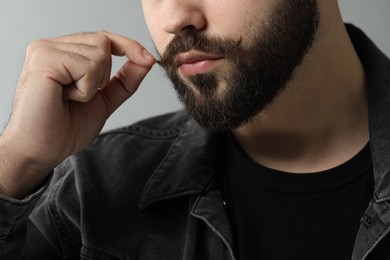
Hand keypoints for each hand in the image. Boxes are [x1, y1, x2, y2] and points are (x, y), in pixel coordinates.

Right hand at [0, 31, 154, 197]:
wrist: (42, 151)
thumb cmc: (65, 128)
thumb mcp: (104, 100)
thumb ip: (125, 79)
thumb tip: (147, 59)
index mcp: (63, 53)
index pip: (103, 38)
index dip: (128, 46)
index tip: (149, 59)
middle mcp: (51, 46)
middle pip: (104, 42)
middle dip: (103, 76)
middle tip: (78, 97)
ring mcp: (44, 49)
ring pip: (99, 53)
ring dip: (92, 85)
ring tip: (69, 98)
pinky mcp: (43, 59)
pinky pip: (87, 66)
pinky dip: (84, 89)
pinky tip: (64, 97)